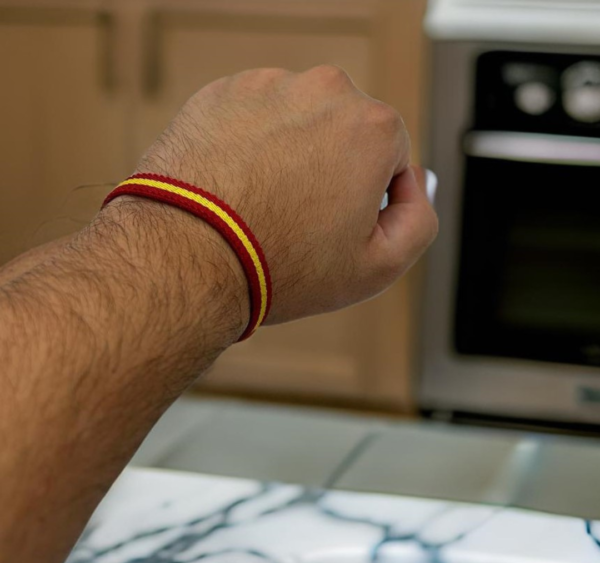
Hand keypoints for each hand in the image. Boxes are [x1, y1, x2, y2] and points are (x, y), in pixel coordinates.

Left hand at [137, 66, 437, 323]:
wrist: (190, 255)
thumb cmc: (278, 263)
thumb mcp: (378, 266)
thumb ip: (419, 220)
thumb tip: (414, 186)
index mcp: (372, 128)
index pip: (388, 157)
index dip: (366, 196)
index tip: (338, 221)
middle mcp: (325, 92)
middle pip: (343, 134)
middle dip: (330, 169)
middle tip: (300, 216)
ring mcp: (269, 87)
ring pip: (296, 123)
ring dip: (288, 154)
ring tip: (264, 203)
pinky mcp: (223, 92)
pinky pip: (252, 118)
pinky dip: (249, 145)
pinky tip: (237, 185)